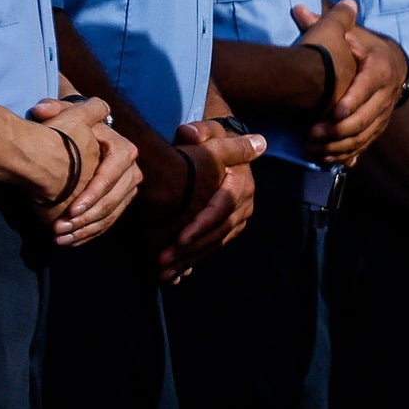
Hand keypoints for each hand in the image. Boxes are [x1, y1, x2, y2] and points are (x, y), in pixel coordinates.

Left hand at [28, 98, 139, 244]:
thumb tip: (41, 109)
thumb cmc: (68, 129)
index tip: (72, 208)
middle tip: (65, 227)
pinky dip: (91, 233)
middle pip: (116, 198)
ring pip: (113, 212)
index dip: (96, 191)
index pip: (116, 171)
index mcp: (122, 148)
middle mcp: (131, 169)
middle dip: (91, 216)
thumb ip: (53, 109)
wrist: (75, 144)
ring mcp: (126, 187)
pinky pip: (109, 221)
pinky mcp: (119, 201)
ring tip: (63, 238)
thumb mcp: (63, 115)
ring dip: (88, 228)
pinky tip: (70, 241)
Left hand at [155, 120, 265, 281]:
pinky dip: (194, 261)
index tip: (178, 239)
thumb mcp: (207, 132)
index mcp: (241, 181)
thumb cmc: (208, 141)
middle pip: (219, 231)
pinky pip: (213, 247)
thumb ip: (199, 132)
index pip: (222, 208)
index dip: (201, 225)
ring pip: (215, 243)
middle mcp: (245, 201)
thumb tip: (190, 133)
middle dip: (191, 250)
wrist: (220, 149)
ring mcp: (239, 216)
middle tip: (162, 262)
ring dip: (189, 260)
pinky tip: (174, 276)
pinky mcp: (230, 227)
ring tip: (163, 274)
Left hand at [295, 5, 407, 165]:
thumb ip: (325, 25)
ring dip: (340, 145)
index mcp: (380, 66)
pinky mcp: (379, 126)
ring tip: (313, 148)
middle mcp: (387, 92)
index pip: (370, 85)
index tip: (334, 111)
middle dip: (340, 129)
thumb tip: (298, 8)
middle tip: (312, 134)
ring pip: (366, 134)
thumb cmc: (360, 46)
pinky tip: (327, 159)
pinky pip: (365, 144)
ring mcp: (385, 112)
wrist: (391, 64)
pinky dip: (347, 154)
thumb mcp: (347, 33)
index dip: (353, 100)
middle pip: (368, 116)